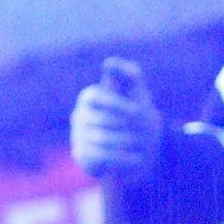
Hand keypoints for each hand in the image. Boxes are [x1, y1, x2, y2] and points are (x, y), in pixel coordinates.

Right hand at [70, 58, 163, 180]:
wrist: (136, 147)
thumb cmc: (136, 114)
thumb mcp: (137, 93)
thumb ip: (128, 75)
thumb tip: (108, 63)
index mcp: (90, 97)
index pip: (96, 97)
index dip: (116, 103)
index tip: (138, 111)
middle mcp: (79, 115)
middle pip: (100, 120)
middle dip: (125, 127)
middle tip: (144, 134)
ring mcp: (78, 136)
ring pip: (101, 139)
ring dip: (125, 143)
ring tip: (143, 146)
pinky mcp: (81, 155)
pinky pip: (99, 157)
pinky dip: (121, 158)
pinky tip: (138, 159)